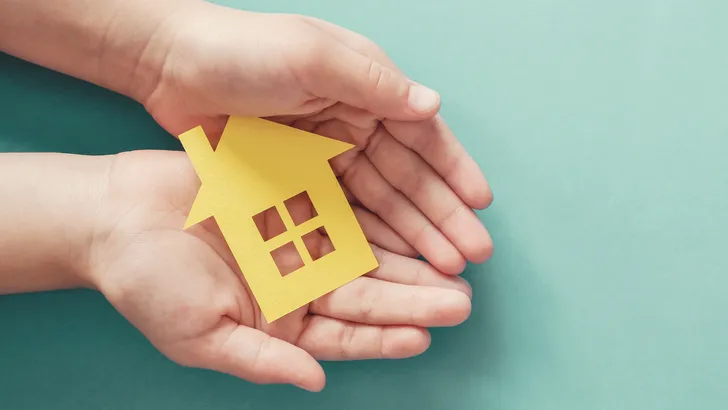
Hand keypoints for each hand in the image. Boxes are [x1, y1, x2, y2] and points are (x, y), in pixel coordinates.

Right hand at [91, 150, 473, 390]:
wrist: (118, 216)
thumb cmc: (148, 283)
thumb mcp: (198, 335)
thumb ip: (259, 360)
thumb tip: (315, 381)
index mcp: (279, 322)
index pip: (344, 337)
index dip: (384, 338)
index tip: (425, 337)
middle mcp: (297, 283)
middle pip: (366, 295)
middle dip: (414, 299)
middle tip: (461, 300)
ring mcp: (297, 239)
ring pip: (364, 252)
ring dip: (407, 258)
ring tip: (452, 262)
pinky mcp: (293, 198)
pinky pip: (343, 206)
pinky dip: (375, 213)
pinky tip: (410, 217)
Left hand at [137, 3, 492, 273]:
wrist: (171, 65)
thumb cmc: (243, 50)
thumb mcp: (313, 56)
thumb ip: (374, 83)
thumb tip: (434, 105)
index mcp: (365, 88)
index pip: (421, 136)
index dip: (453, 171)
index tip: (481, 206)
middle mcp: (353, 122)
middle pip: (407, 177)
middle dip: (441, 215)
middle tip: (472, 255)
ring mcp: (324, 154)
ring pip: (379, 202)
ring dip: (412, 234)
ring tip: (443, 269)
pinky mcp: (295, 179)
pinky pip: (339, 214)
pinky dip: (367, 238)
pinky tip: (391, 263)